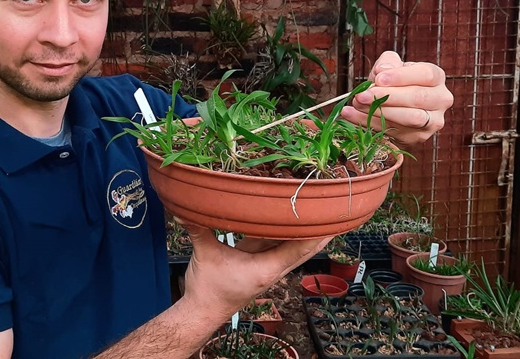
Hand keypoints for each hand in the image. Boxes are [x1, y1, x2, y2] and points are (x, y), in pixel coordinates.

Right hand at [179, 222, 330, 319]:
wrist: (203, 310)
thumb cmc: (209, 290)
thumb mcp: (205, 255)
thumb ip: (198, 229)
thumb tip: (185, 209)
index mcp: (266, 268)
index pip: (299, 249)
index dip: (317, 234)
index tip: (332, 219)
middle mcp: (272, 269)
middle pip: (303, 248)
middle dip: (318, 231)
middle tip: (335, 211)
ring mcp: (266, 266)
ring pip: (291, 247)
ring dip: (303, 232)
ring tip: (317, 212)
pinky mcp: (257, 263)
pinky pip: (276, 245)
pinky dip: (284, 233)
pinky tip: (286, 220)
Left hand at [340, 51, 452, 144]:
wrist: (394, 107)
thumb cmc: (393, 83)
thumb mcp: (391, 67)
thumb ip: (387, 62)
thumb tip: (382, 70)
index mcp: (436, 77)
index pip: (425, 74)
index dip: (401, 76)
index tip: (378, 78)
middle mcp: (441, 99)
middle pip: (418, 97)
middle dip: (387, 96)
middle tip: (362, 95)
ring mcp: (432, 121)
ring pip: (411, 118)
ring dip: (380, 111)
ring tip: (357, 104)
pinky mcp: (418, 137)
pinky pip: (395, 131)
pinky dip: (369, 124)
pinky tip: (351, 115)